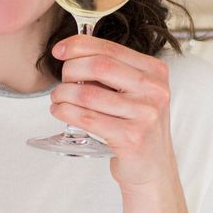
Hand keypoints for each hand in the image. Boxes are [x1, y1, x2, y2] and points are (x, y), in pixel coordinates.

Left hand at [51, 34, 176, 187]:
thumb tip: (72, 51)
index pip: (110, 49)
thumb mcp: (135, 91)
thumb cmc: (138, 126)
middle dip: (70, 70)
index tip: (60, 50)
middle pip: (99, 66)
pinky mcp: (131, 137)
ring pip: (88, 94)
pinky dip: (65, 112)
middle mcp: (154, 90)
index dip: (79, 45)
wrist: (153, 167)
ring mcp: (145, 114)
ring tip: (58, 98)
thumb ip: (112, 71)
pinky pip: (87, 118)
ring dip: (63, 94)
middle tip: (62, 81)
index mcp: (155, 71)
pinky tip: (60, 111)